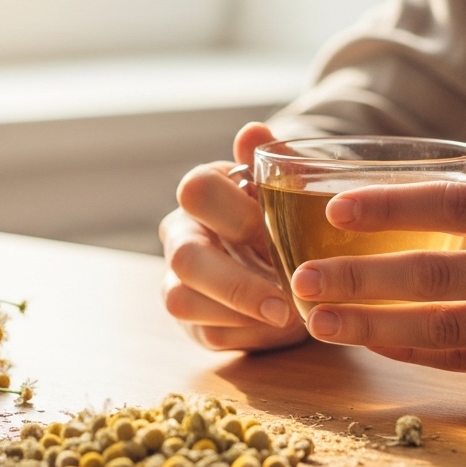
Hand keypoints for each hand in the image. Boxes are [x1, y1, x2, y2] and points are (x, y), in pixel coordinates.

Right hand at [159, 122, 306, 350]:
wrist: (285, 257)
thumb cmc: (281, 215)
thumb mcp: (286, 189)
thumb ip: (273, 163)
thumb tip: (253, 131)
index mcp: (202, 194)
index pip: (196, 189)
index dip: (233, 212)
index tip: (273, 232)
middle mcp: (180, 235)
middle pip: (185, 258)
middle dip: (236, 286)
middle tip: (284, 306)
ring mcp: (179, 280)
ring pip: (181, 301)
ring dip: (238, 314)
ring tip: (286, 318)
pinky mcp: (192, 322)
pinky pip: (208, 334)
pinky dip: (246, 334)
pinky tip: (278, 328)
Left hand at [290, 115, 465, 390]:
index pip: (459, 206)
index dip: (394, 206)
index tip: (335, 207)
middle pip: (439, 274)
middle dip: (362, 277)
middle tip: (301, 279)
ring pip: (446, 328)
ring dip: (375, 326)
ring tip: (318, 320)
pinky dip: (416, 354)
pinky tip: (372, 344)